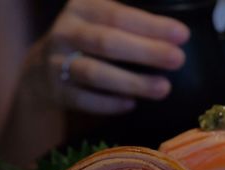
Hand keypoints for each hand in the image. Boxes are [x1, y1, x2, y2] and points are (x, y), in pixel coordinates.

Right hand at [22, 0, 189, 114]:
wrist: (42, 68)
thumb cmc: (88, 40)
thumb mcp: (101, 18)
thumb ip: (130, 20)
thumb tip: (177, 32)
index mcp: (83, 7)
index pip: (119, 15)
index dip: (151, 26)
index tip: (182, 35)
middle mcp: (66, 32)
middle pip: (107, 42)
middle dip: (146, 51)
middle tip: (178, 60)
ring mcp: (56, 62)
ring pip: (95, 73)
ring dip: (131, 82)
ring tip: (163, 88)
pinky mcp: (55, 91)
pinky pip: (83, 99)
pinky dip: (108, 104)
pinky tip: (131, 105)